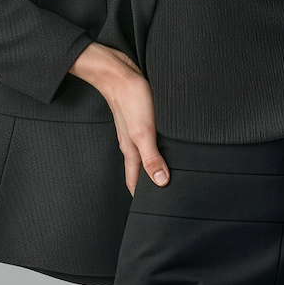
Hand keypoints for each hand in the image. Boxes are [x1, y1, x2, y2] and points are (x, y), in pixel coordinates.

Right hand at [68, 43, 168, 194]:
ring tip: (164, 175)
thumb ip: (151, 157)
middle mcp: (131, 143)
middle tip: (160, 197)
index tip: (149, 211)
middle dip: (147, 184)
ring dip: (152, 166)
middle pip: (138, 170)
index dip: (141, 196)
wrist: (119, 73)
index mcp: (131, 150)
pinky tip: (164, 144)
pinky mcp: (140, 117)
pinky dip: (155, 148)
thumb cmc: (131, 101)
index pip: (134, 181)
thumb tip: (160, 182)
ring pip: (143, 154)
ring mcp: (134, 130)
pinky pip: (147, 139)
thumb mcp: (144, 132)